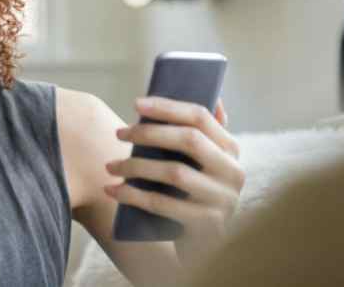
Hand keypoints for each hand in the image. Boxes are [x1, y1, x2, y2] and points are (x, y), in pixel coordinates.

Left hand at [103, 98, 243, 266]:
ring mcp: (224, 200)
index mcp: (231, 150)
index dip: (168, 106)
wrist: (202, 250)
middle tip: (117, 133)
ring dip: (135, 165)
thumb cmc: (191, 196)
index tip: (137, 103)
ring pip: (174, 172)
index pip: (201, 116)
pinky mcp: (208, 225)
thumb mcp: (199, 165)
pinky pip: (163, 203)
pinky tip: (112, 190)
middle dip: (149, 132)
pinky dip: (132, 195)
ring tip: (110, 166)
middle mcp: (234, 173)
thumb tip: (205, 93)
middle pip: (189, 140)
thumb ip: (198, 133)